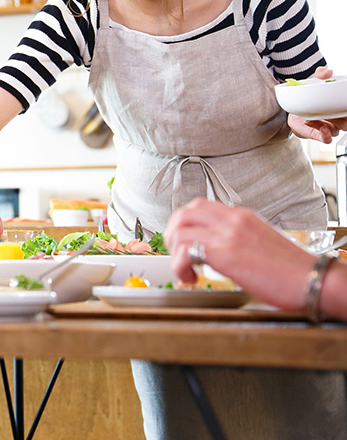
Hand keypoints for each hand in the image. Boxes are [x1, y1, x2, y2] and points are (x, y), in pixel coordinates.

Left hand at [165, 198, 313, 309]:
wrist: (313, 280)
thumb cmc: (291, 269)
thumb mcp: (260, 242)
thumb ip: (237, 239)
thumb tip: (217, 250)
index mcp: (242, 216)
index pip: (200, 206)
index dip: (185, 224)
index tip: (185, 242)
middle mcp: (233, 220)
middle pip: (183, 213)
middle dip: (172, 235)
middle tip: (179, 255)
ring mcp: (227, 234)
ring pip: (178, 230)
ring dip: (174, 252)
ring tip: (184, 269)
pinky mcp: (225, 253)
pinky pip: (184, 251)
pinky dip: (179, 266)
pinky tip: (192, 278)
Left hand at [287, 67, 346, 142]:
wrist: (293, 106)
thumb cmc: (309, 95)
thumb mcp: (314, 81)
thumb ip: (320, 74)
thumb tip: (328, 72)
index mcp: (339, 107)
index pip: (346, 110)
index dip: (346, 110)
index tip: (345, 107)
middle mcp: (337, 118)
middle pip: (346, 123)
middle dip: (345, 120)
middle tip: (341, 114)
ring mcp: (329, 127)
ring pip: (337, 130)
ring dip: (333, 125)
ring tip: (325, 119)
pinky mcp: (318, 134)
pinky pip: (327, 139)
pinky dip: (327, 135)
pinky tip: (324, 128)